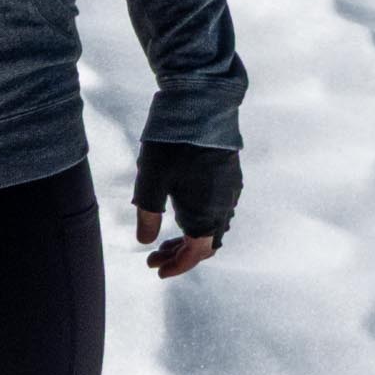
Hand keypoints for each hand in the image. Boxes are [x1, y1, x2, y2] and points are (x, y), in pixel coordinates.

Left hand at [133, 139, 239, 279]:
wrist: (202, 104)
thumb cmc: (173, 143)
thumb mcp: (151, 180)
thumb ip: (148, 213)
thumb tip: (145, 241)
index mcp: (206, 213)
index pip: (196, 253)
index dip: (177, 266)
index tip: (157, 270)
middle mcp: (223, 206)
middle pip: (205, 244)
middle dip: (180, 255)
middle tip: (154, 258)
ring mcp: (229, 190)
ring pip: (212, 227)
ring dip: (189, 238)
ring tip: (163, 239)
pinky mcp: (229, 176)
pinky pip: (217, 210)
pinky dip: (198, 220)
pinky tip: (180, 212)